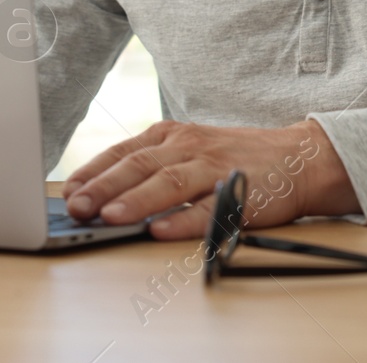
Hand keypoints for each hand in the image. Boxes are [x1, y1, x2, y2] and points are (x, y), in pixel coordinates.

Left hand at [61, 119, 358, 239]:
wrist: (299, 158)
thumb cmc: (236, 157)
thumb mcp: (190, 148)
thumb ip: (152, 165)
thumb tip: (101, 194)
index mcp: (173, 135)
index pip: (124, 151)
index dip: (93, 171)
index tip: (67, 192)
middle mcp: (190, 146)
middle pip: (139, 164)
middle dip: (104, 187)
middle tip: (76, 208)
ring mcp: (214, 168)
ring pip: (169, 183)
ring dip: (137, 200)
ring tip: (109, 217)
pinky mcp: (238, 193)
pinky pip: (207, 208)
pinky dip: (183, 221)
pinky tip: (161, 231)